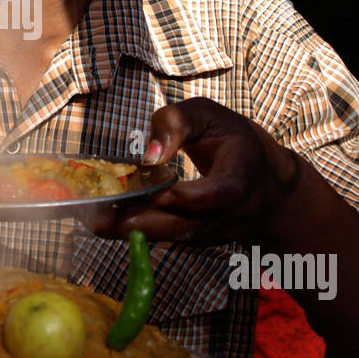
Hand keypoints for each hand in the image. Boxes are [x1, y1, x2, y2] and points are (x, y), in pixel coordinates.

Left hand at [86, 97, 302, 243]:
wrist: (269, 190)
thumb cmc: (236, 143)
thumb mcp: (212, 116)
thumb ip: (178, 122)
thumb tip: (148, 153)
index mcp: (241, 179)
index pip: (218, 195)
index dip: (186, 195)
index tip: (155, 184)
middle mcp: (227, 216)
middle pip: (183, 227)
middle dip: (139, 222)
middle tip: (96, 215)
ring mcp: (210, 234)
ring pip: (168, 238)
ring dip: (127, 229)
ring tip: (90, 217)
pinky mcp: (194, 241)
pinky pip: (162, 238)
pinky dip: (133, 229)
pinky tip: (102, 218)